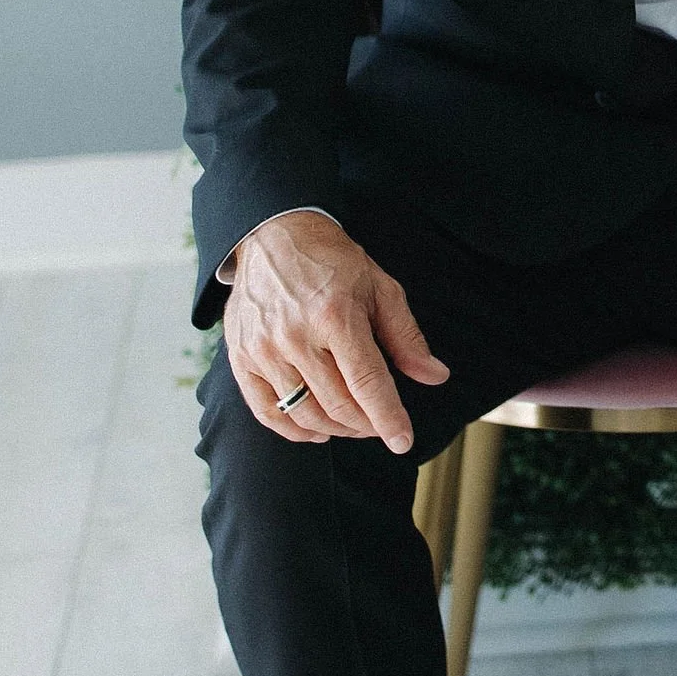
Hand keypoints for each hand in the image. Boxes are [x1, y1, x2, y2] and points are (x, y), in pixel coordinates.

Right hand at [221, 210, 449, 450]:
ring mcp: (263, 350)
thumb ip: (406, 336)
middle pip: (338, 406)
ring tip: (353, 424)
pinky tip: (316, 430)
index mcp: (336, 316)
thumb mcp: (380, 288)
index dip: (389, 418)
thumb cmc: (333, 262)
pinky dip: (295, 431)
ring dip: (336, 430)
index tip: (403, 441)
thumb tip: (435, 376)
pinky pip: (267, 413)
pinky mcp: (241, 357)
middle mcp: (296, 336)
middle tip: (380, 425)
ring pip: (304, 415)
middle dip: (366, 425)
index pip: (367, 383)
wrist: (274, 235)